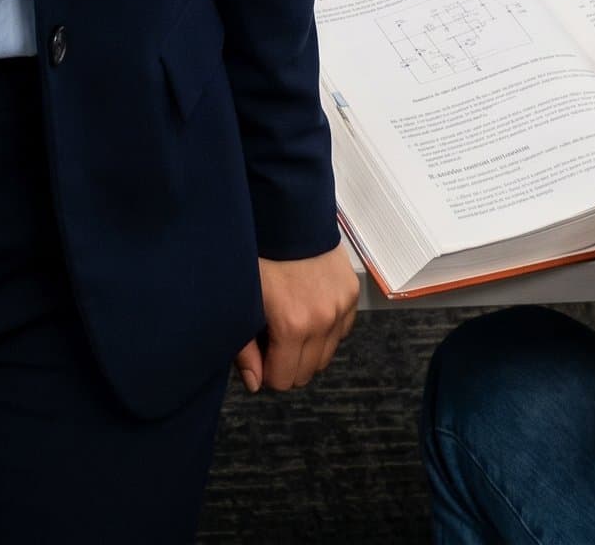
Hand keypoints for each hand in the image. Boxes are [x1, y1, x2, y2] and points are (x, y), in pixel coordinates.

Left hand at [234, 242, 356, 393]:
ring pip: (326, 355)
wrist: (286, 210)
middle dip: (287, 362)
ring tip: (289, 320)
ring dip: (308, 348)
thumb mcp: (242, 298)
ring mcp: (341, 306)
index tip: (259, 353)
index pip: (284, 380)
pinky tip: (308, 306)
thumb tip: (255, 384)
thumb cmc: (258, 251)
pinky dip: (326, 328)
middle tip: (272, 337)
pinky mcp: (352, 293)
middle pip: (307, 372)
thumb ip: (245, 346)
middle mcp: (322, 320)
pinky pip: (341, 331)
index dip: (267, 371)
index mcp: (292, 324)